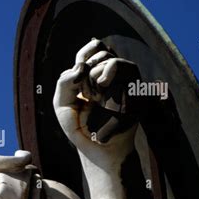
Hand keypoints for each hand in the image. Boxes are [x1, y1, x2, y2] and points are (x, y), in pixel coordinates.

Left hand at [53, 38, 137, 166]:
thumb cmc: (79, 127)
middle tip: (87, 95)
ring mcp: (125, 82)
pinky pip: (124, 71)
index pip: (93, 50)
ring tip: (95, 97)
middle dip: (88, 72)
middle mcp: (112, 76)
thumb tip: (81, 66)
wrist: (98, 148)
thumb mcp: (63, 104)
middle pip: (101, 53)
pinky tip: (102, 93)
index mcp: (93, 75)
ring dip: (97, 77)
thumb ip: (64, 82)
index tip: (79, 77)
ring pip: (112, 61)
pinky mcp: (136, 90)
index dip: (86, 53)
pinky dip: (108, 78)